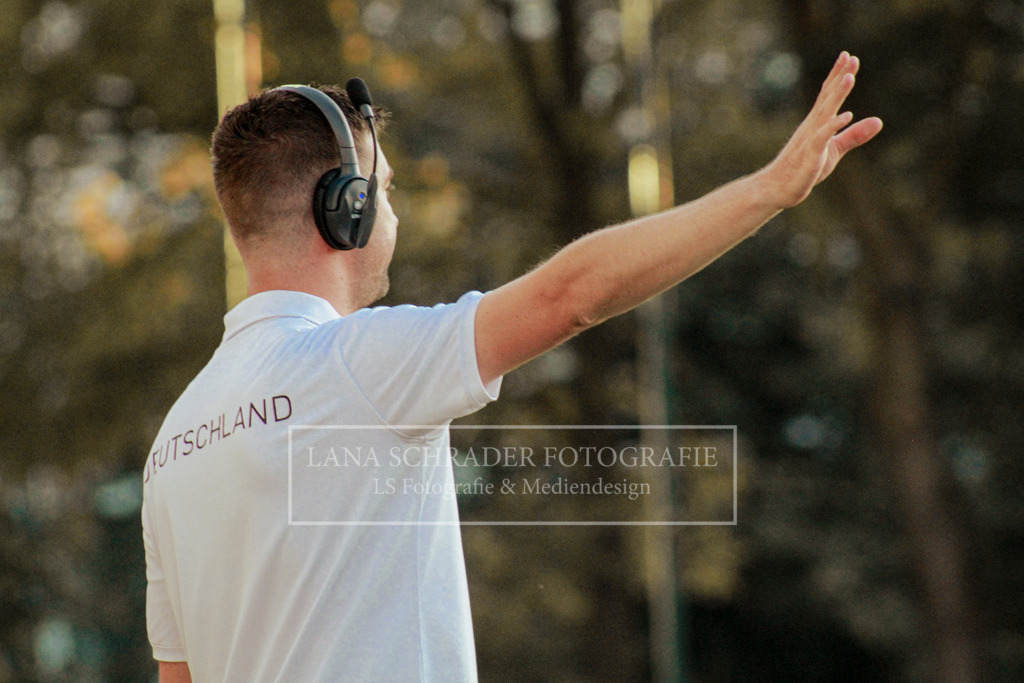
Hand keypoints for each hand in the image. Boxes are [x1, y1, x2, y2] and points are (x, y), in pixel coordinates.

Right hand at [761, 52, 882, 208]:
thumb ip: (855, 135)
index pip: (828, 94)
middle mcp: (812, 126)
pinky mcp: (810, 154)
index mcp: (817, 123)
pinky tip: (847, 116)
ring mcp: (810, 138)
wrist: (777, 188)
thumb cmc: (804, 170)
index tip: (849, 57)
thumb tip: (879, 121)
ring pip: (825, 112)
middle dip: (838, 77)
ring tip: (849, 77)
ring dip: (837, 95)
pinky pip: (822, 137)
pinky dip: (833, 125)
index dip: (838, 75)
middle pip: (827, 97)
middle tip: (849, 57)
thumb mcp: (835, 150)